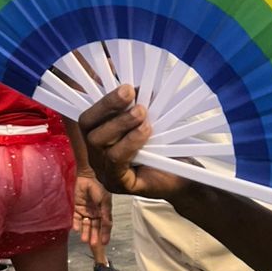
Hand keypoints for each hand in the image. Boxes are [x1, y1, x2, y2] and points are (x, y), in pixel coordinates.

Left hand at [73, 174, 112, 246]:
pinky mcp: (76, 208)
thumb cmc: (99, 187)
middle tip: (93, 244)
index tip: (104, 243)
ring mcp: (86, 211)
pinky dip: (76, 224)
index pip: (105, 225)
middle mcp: (95, 213)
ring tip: (84, 239)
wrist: (88, 176)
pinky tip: (76, 229)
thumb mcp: (105, 201)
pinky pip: (75, 218)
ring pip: (85, 225)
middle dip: (94, 235)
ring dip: (85, 232)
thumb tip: (108, 225)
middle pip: (95, 227)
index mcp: (104, 212)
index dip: (105, 234)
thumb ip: (106, 213)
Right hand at [79, 86, 187, 201]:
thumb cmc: (165, 152)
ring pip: (99, 143)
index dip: (101, 100)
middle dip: (108, 106)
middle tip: (129, 92)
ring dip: (121, 123)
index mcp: (101, 139)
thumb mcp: (150, 123)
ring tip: (141, 112)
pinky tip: (145, 131)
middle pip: (88, 128)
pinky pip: (116, 160)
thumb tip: (137, 86)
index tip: (122, 86)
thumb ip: (139, 107)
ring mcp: (104, 172)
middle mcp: (97, 156)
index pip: (89, 117)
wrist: (183, 179)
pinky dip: (130, 141)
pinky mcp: (117, 184)